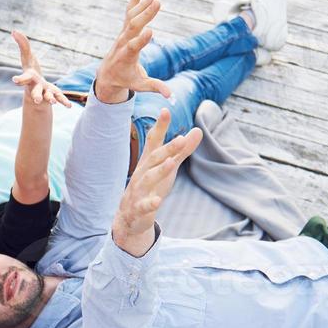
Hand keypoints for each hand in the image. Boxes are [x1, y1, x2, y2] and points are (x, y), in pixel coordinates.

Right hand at [11, 31, 71, 108]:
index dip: (20, 79)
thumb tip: (14, 30)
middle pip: (35, 92)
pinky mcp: (53, 95)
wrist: (36, 89)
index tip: (15, 80)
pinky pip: (59, 98)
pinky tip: (69, 106)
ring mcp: (45, 92)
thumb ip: (22, 45)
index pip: (24, 78)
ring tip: (52, 102)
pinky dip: (64, 102)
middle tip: (36, 99)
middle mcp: (36, 87)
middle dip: (36, 95)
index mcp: (29, 78)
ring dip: (50, 99)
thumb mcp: (27, 57)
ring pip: (47, 97)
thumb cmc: (30, 71)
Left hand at [95, 0, 170, 102]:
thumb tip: (171, 96)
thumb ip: (155, 88)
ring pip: (132, 17)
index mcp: (127, 56)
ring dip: (143, 5)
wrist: (108, 74)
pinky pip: (129, 11)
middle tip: (157, 2)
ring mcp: (123, 33)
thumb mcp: (140, 85)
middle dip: (145, 15)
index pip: (134, 46)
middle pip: (133, 27)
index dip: (141, 39)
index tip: (150, 30)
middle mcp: (123, 42)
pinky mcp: (125, 28)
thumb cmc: (126, 80)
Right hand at [111, 109, 200, 256]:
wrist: (129, 217)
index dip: (159, 127)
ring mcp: (139, 191)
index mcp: (148, 162)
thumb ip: (182, 151)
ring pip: (148, 179)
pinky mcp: (139, 209)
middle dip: (166, 149)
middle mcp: (142, 173)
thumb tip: (198, 130)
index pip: (153, 142)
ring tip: (171, 163)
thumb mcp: (167, 168)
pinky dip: (150, 203)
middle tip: (181, 139)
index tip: (165, 110)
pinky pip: (144, 206)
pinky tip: (157, 200)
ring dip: (159, 171)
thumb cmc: (150, 187)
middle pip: (153, 158)